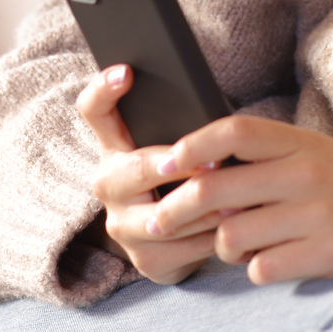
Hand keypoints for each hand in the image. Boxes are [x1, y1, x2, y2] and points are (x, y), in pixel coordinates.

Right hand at [75, 65, 220, 283]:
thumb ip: (186, 128)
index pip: (94, 110)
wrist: (189, 238)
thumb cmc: (192, 175)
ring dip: (205, 208)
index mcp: (115, 147)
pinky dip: (212, 239)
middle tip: (212, 166)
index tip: (126, 71)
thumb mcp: (183, 147)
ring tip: (239, 200)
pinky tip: (236, 229)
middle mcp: (109, 184)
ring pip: (163, 215)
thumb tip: (215, 116)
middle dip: (177, 166)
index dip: (103, 89)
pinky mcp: (143, 260)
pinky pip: (181, 248)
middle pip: (136, 168)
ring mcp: (122, 225)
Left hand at [147, 114, 332, 284]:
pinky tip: (276, 264)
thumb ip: (271, 161)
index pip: (233, 131)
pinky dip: (259, 271)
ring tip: (240, 247)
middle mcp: (308, 172)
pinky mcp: (332, 252)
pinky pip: (263, 269)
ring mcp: (320, 213)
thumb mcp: (322, 159)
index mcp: (304, 142)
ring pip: (232, 236)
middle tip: (159, 223)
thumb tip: (202, 175)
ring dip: (224, 248)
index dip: (190, 146)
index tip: (162, 162)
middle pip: (216, 188)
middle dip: (176, 209)